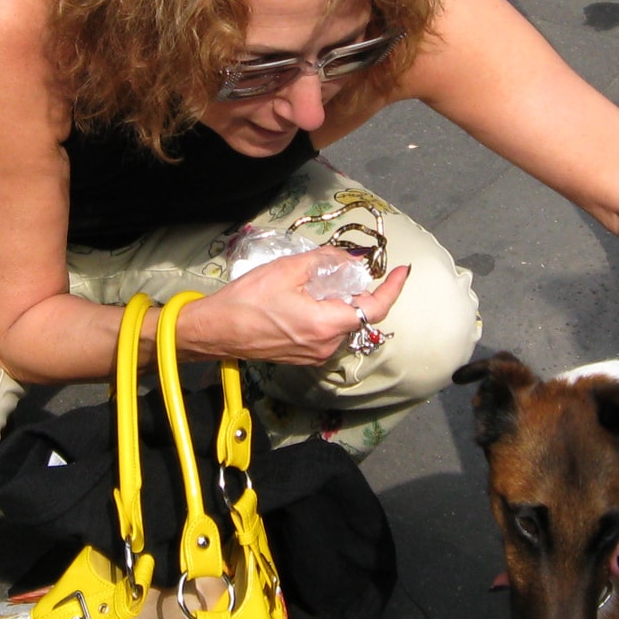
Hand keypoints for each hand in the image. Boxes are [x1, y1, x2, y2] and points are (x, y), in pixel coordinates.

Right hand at [179, 249, 410, 365]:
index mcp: (326, 324)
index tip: (403, 271)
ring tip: (315, 283)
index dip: (393, 289)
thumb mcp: (288, 269)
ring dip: (338, 302)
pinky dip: (325, 314)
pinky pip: (325, 333)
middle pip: (356, 315)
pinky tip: (304, 300)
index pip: (375, 308)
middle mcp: (326, 346)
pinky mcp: (302, 358)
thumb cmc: (248, 299)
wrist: (215, 331)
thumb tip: (350, 260)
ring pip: (340, 324)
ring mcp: (314, 355)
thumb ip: (325, 262)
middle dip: (356, 291)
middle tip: (343, 268)